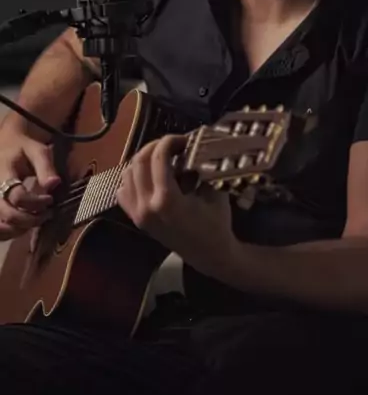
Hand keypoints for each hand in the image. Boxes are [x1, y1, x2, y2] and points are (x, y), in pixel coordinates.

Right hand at [0, 131, 60, 240]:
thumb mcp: (37, 151)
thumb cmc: (22, 148)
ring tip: (36, 220)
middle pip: (8, 215)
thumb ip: (45, 167)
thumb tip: (54, 185)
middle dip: (31, 220)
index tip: (50, 199)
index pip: (17, 196)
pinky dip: (10, 232)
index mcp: (3, 173)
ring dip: (20, 229)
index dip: (36, 203)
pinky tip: (22, 225)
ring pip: (1, 227)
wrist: (4, 145)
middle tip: (47, 214)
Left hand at [116, 136, 238, 279]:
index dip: (169, 141)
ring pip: (127, 174)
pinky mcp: (136, 219)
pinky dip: (133, 179)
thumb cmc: (216, 224)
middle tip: (172, 145)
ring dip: (143, 160)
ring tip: (162, 158)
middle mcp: (147, 206)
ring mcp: (138, 214)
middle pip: (139, 162)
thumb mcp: (213, 192)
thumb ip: (200, 168)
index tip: (182, 139)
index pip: (157, 157)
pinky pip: (123, 191)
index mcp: (167, 199)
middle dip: (155, 146)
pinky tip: (150, 177)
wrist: (209, 255)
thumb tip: (192, 147)